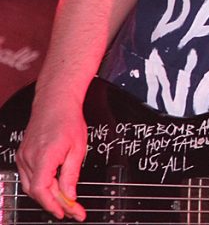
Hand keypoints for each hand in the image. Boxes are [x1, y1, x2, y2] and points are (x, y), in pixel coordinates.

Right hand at [15, 101, 88, 221]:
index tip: (67, 213)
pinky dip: (41, 184)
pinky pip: (29, 176)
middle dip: (54, 203)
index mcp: (43, 156)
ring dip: (47, 195)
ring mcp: (23, 156)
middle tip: (71, 210)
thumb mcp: (78, 149)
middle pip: (35, 191)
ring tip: (65, 201)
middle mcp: (29, 158)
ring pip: (31, 185)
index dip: (53, 205)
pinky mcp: (23, 154)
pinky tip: (54, 187)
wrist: (55, 102)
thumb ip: (72, 174)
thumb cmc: (68, 120)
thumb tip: (70, 195)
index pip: (41, 190)